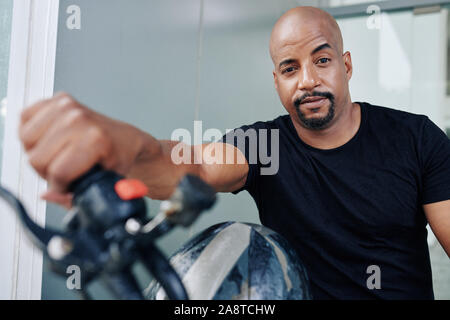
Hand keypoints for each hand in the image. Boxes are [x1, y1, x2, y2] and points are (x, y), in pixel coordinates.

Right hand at [19, 92, 145, 206]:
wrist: (127, 140)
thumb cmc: (119, 159)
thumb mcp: (103, 184)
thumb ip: (73, 196)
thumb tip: (48, 195)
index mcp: (95, 139)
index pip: (57, 172)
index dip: (59, 186)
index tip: (67, 186)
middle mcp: (80, 119)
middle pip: (36, 158)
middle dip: (47, 172)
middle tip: (62, 172)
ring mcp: (68, 106)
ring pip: (26, 139)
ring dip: (37, 152)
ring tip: (56, 156)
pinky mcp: (58, 99)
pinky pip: (25, 119)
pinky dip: (32, 133)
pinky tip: (49, 140)